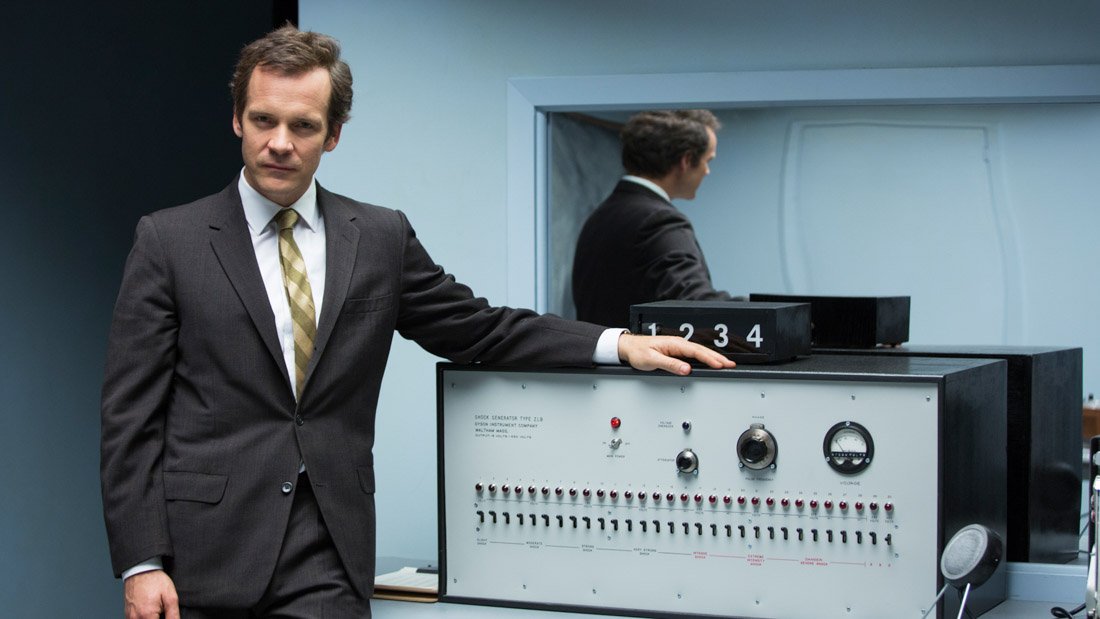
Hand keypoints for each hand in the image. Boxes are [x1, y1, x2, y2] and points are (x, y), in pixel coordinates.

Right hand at [124, 570, 178, 618]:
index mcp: (147, 615)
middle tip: (162, 609)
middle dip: (158, 618)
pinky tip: (150, 609)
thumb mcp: (170, 596)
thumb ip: (173, 615)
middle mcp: (135, 618)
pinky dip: (144, 617)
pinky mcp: (127, 614)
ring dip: (151, 618)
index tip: (166, 614)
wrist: (141, 570)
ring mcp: (130, 616)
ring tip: (156, 608)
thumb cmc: (155, 581)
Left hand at [617, 332, 735, 374]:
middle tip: (731, 364)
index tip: (720, 364)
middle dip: (718, 357)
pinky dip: (705, 358)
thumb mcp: (652, 360)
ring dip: (713, 357)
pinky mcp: (676, 351)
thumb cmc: (638, 352)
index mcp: (674, 344)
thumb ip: (670, 365)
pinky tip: (710, 362)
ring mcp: (678, 347)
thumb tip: (686, 369)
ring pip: (700, 352)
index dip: (710, 359)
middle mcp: (678, 343)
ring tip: (725, 363)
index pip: (696, 351)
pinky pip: (694, 354)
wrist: (629, 347)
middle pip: (702, 350)